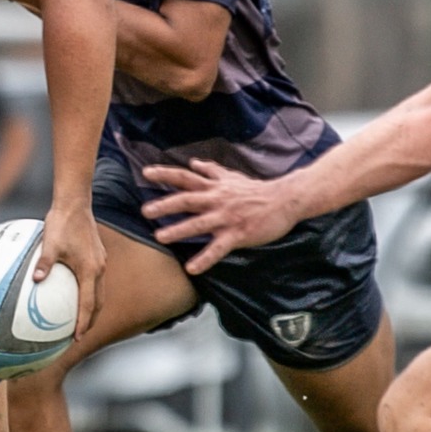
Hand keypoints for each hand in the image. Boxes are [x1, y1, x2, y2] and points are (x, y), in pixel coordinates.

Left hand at [38, 201, 104, 335]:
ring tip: (79, 320)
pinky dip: (89, 293)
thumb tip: (35, 281)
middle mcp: (99, 268)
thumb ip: (44, 264)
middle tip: (78, 335)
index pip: (89, 303)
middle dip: (91, 320)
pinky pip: (95, 281)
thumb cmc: (62, 222)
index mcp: (90, 269)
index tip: (77, 337)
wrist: (75, 202)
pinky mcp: (97, 256)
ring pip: (99, 292)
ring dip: (91, 308)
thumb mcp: (49, 244)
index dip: (84, 323)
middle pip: (99, 302)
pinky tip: (74, 293)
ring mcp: (100, 262)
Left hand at [139, 160, 297, 274]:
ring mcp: (227, 218)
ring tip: (160, 237)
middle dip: (165, 204)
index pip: (186, 177)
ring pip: (199, 223)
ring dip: (179, 230)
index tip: (145, 173)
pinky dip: (204, 259)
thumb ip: (212, 171)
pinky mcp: (238, 234)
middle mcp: (217, 200)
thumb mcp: (233, 177)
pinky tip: (192, 268)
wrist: (284, 200)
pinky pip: (218, 248)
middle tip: (145, 210)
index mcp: (214, 187)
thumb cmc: (257, 191)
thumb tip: (194, 163)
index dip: (165, 174)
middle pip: (187, 199)